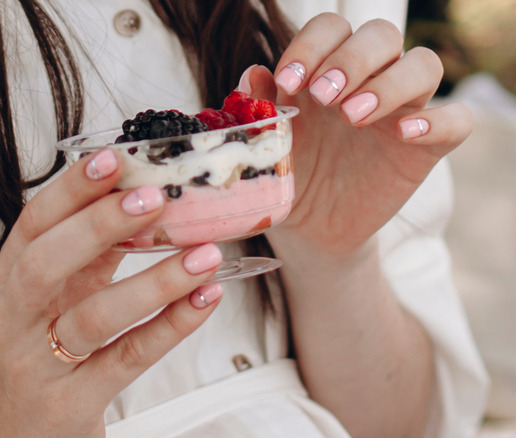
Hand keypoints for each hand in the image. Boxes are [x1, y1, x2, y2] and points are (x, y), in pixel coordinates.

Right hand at [0, 149, 222, 436]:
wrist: (13, 426)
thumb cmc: (43, 341)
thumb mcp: (57, 290)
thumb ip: (93, 249)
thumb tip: (146, 191)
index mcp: (10, 277)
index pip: (33, 224)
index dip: (71, 189)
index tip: (114, 157)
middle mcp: (15, 317)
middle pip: (45, 265)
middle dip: (98, 226)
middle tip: (154, 198)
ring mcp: (41, 362)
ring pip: (93, 317)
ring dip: (154, 282)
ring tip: (205, 255)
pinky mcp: (74, 400)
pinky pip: (128, 358)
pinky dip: (171, 326)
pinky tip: (205, 298)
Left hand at [241, 13, 471, 256]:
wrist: (309, 228)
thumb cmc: (289, 174)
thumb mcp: (269, 143)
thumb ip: (260, 108)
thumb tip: (251, 74)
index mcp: (327, 70)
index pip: (332, 29)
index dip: (311, 45)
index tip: (287, 82)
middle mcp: (370, 80)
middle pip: (381, 35)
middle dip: (351, 59)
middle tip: (323, 96)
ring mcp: (403, 110)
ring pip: (424, 64)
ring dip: (390, 83)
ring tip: (352, 116)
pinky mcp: (427, 147)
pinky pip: (456, 120)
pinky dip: (437, 121)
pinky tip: (402, 133)